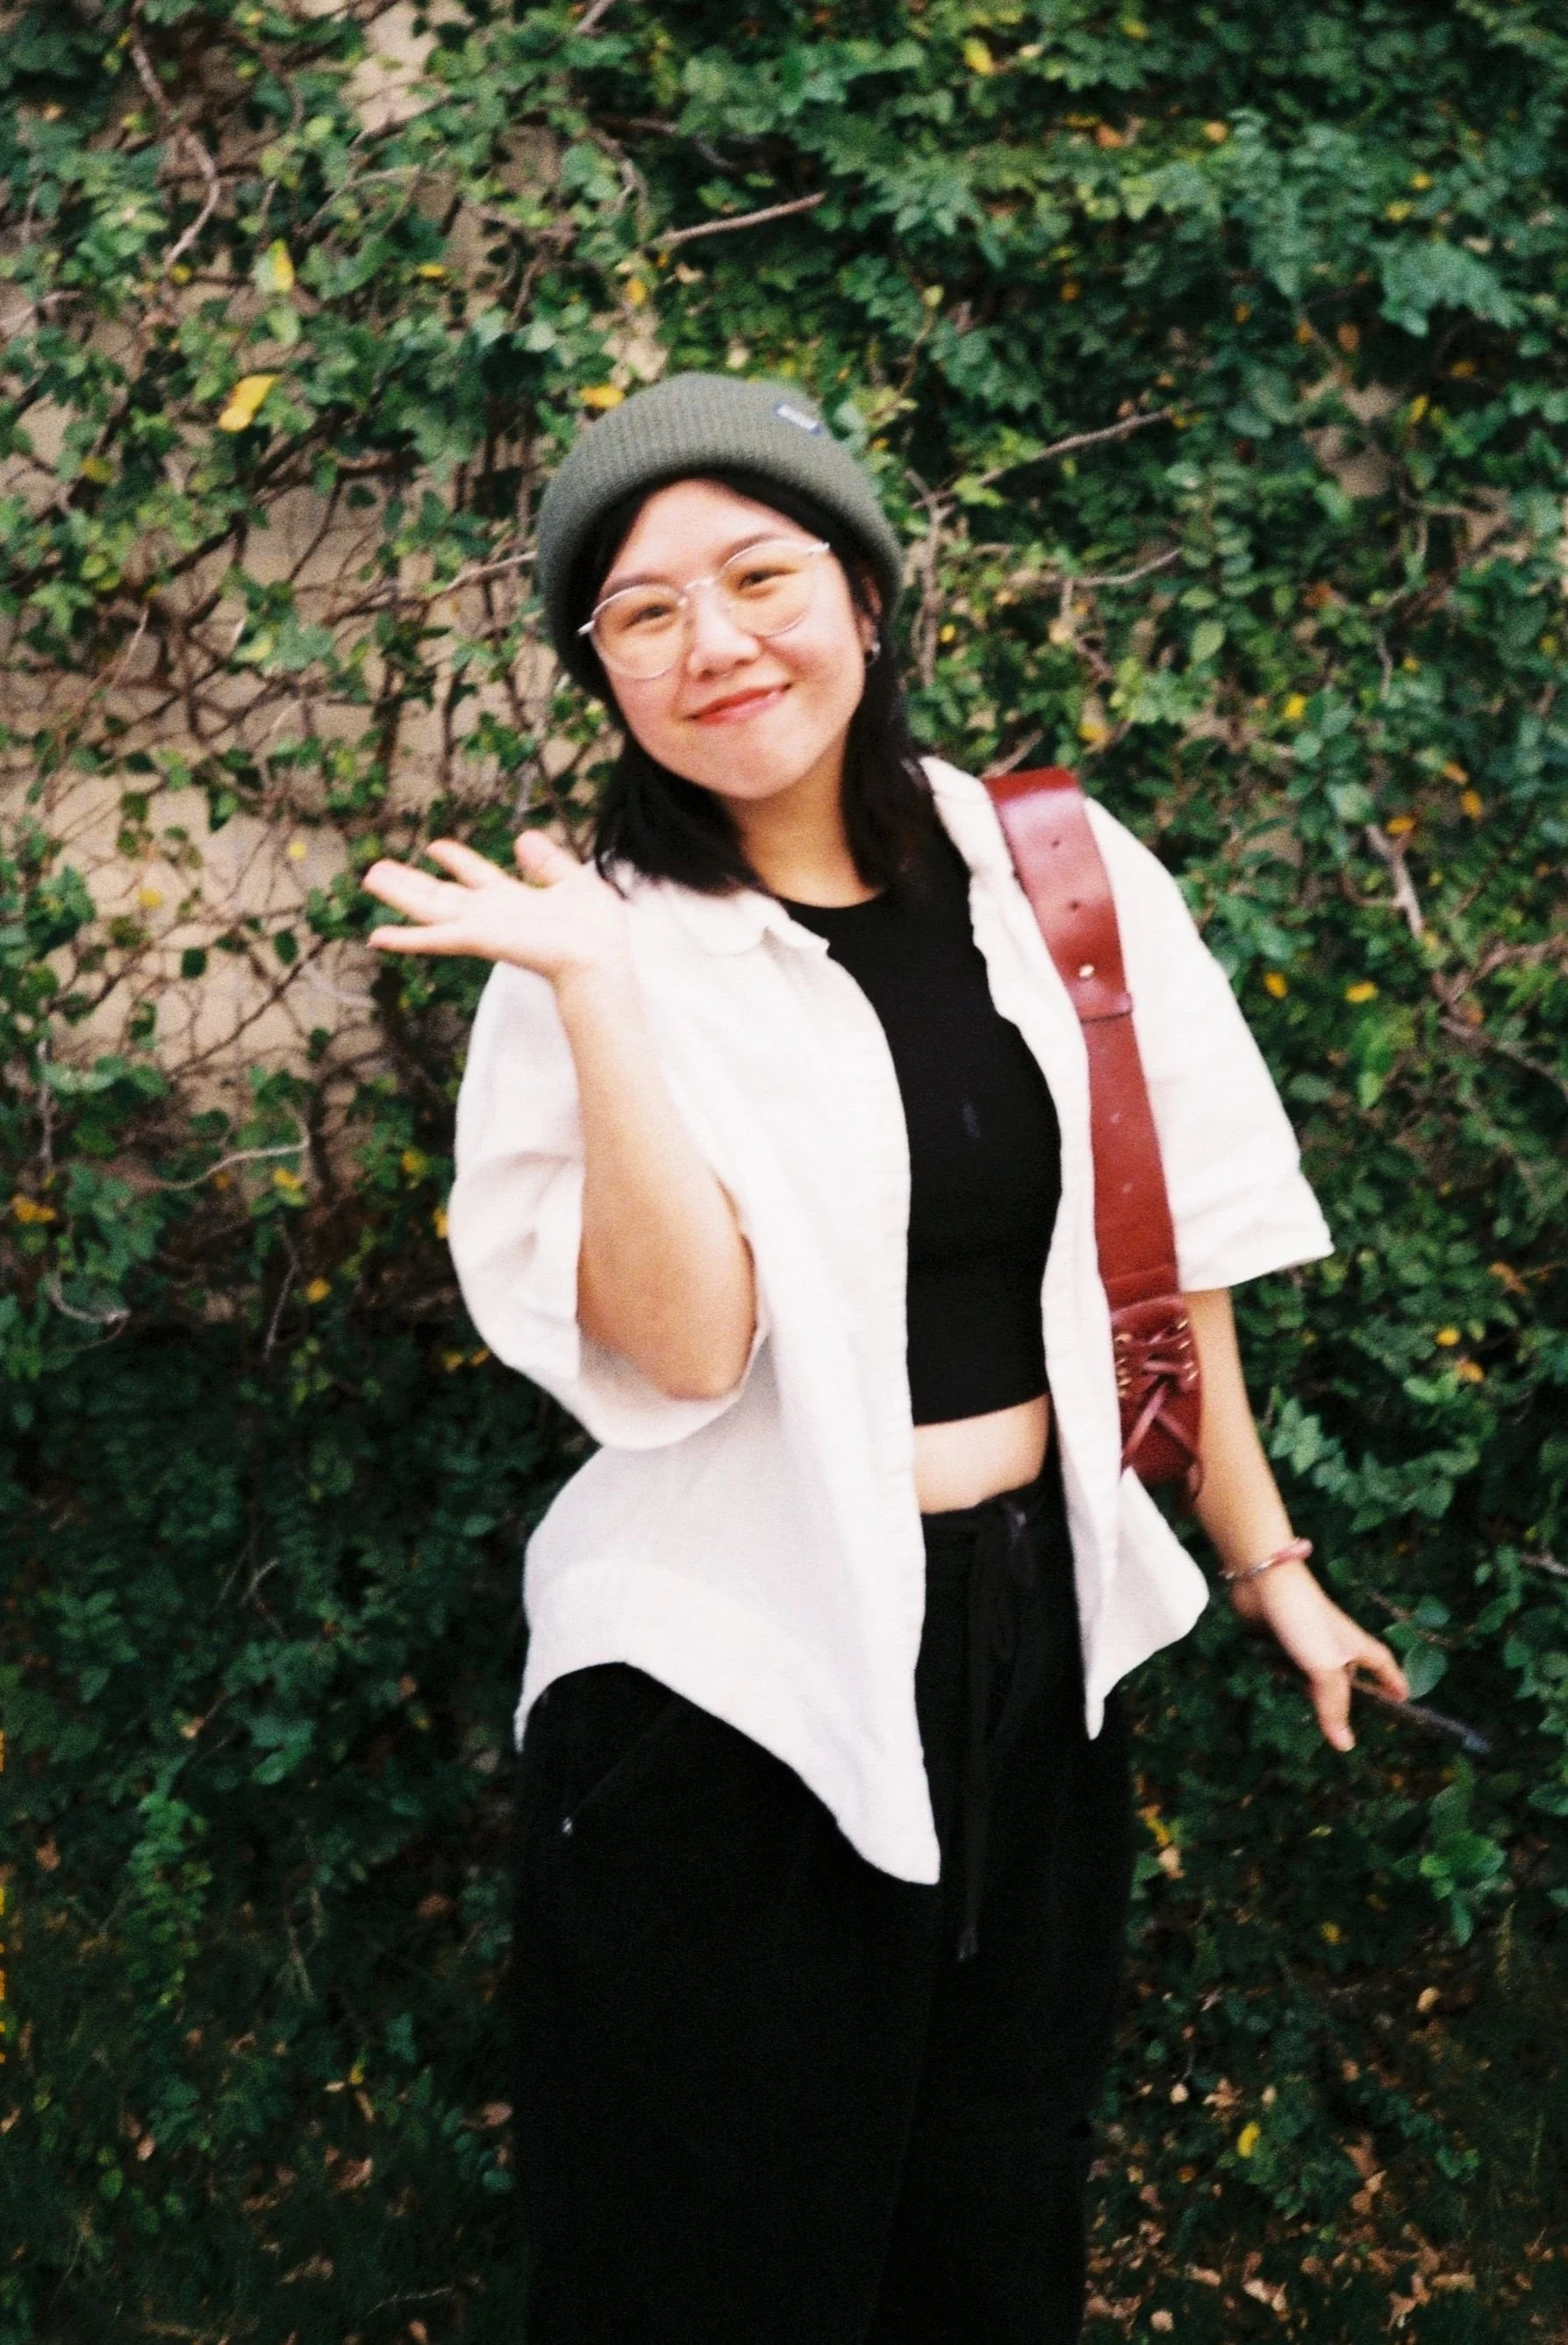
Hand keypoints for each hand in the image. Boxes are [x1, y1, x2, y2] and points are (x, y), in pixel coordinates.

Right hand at [362, 833, 629, 984]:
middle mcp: (492, 915)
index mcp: (515, 900)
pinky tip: (378, 936)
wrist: (597, 956)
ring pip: (430, 910)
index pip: (477, 876)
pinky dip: (406, 939)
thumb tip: (523, 836)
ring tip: (370, 879)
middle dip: (410, 882)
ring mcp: (481, 928)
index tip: (436, 846)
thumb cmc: (595, 930)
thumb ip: (547, 861)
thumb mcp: (574, 882)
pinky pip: (435, 938)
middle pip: (442, 895)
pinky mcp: (477, 939)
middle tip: (377, 869)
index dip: (456, 859)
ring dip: (400, 895)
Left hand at [1229, 1561, 1408, 1751]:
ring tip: (1310, 1710)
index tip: (1404, 1700)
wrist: (1264, 1584)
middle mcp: (1335, 1645)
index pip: (1385, 1667)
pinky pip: (1290, 1666)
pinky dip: (1287, 1675)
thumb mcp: (1325, 1668)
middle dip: (1347, 1698)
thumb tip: (1345, 1745)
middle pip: (1348, 1677)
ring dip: (1312, 1690)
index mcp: (1357, 1646)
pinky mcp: (1283, 1641)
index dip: (1394, 1683)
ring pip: (1316, 1675)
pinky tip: (1280, 1682)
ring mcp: (1308, 1642)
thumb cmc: (1306, 1622)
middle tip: (1348, 1724)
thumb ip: (1334, 1706)